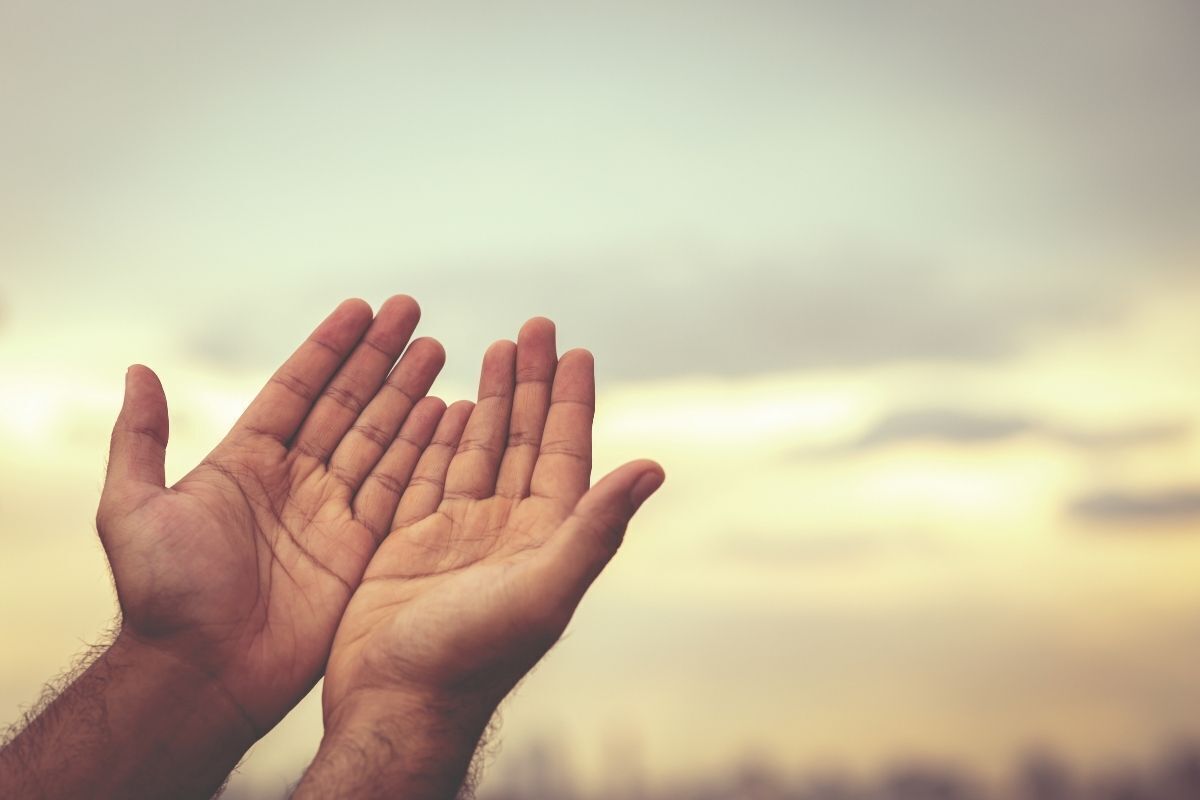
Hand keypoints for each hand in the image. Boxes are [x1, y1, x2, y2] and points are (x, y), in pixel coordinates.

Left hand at [97, 296, 446, 731]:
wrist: (202, 675)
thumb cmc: (163, 598)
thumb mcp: (130, 510)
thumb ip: (139, 440)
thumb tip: (139, 372)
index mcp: (245, 463)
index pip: (296, 389)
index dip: (329, 348)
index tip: (360, 308)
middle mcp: (294, 480)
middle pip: (347, 403)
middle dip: (380, 356)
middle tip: (411, 310)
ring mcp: (331, 513)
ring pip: (379, 437)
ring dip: (408, 392)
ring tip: (437, 347)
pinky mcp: (361, 549)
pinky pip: (398, 488)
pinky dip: (423, 451)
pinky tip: (446, 413)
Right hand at [319, 316, 663, 734]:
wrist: (397, 704)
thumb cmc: (474, 658)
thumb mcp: (544, 589)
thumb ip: (594, 529)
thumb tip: (652, 468)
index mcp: (545, 536)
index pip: (563, 451)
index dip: (571, 400)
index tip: (576, 350)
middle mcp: (507, 528)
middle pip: (522, 438)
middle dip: (530, 382)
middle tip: (534, 326)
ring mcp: (458, 534)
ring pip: (477, 448)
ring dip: (489, 398)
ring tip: (494, 347)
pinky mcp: (410, 542)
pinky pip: (427, 473)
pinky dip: (436, 436)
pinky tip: (444, 401)